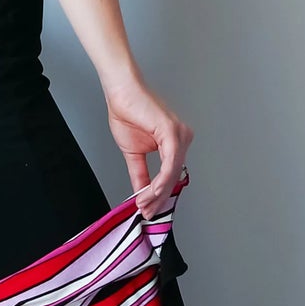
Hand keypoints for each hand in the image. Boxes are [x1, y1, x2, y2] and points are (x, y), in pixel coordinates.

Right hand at [104, 75, 193, 219]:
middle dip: (158, 199)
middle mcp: (183, 139)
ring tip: (144, 205)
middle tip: (145, 212)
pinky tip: (150, 192)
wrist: (121, 93)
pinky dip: (159, 181)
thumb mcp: (133, 153)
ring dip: (157, 194)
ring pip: (172, 174)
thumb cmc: (128, 112)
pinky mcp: (173, 133)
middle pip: (173, 177)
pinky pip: (169, 165)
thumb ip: (140, 174)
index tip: (147, 209)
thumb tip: (141, 192)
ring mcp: (180, 136)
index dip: (159, 196)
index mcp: (176, 142)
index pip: (171, 175)